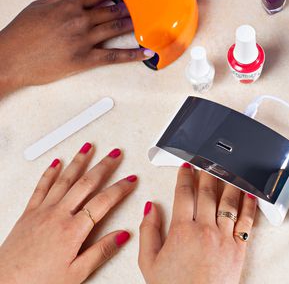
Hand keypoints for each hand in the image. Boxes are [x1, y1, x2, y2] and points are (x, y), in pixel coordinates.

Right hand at [0, 0, 153, 97]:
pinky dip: (132, 55)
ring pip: (115, 28)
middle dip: (128, 6)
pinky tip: (146, 52)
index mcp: (68, 5)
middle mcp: (79, 20)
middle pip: (110, 9)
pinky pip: (114, 56)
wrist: (10, 58)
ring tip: (145, 20)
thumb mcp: (39, 6)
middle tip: (141, 3)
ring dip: (132, 23)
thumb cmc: (21, 33)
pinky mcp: (86, 59)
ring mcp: (84, 40)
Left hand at [0, 144, 136, 283]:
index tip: (131, 180)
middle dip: (103, 166)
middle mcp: (58, 215)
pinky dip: (50, 172)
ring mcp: (42, 211)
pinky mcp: (28, 213)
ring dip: (79, 161)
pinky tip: (56, 163)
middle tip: (115, 154)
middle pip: (86, 183)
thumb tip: (123, 235)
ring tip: (89, 147)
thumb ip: (101, 251)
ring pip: (64, 179)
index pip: (103, 202)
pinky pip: (41, 187)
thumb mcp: (77, 274)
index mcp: (73, 230)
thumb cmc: (37, 283)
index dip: (120, 188)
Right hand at [139, 164, 256, 283]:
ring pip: (228, 202)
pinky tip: (249, 195)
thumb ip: (148, 232)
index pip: (184, 194)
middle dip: (207, 173)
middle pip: (207, 193)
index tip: (187, 167)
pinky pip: (246, 221)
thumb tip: (150, 208)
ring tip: (229, 171)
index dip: (185, 177)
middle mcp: (205, 229)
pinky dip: (249, 206)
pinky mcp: (238, 248)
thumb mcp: (149, 262)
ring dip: (228, 183)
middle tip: (207, 162)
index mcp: (182, 230)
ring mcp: (224, 237)